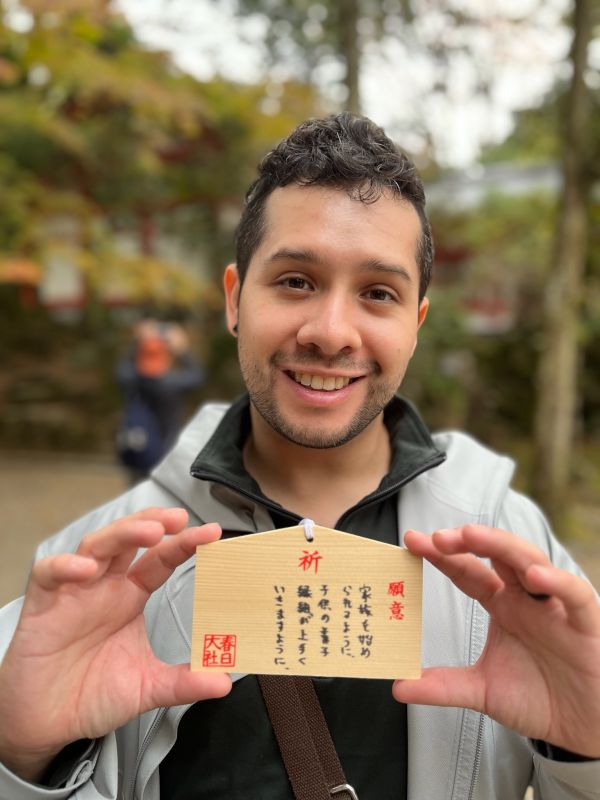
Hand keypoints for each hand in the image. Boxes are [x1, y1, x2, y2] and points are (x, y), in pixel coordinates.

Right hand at [0, 508, 231, 781]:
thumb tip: (224, 683)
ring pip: (96, 546)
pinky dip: (66, 565)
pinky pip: (49, 573)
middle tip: (179, 519)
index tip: (212, 533)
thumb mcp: (146, 687)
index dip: (184, 543)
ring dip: (122, 534)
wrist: (46, 724)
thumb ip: (184, 682)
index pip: (161, 559)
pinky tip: (87, 569)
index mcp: (130, 596)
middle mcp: (105, 586)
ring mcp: (74, 591)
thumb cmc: (92, 694)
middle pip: (129, 538)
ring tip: (149, 532)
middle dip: (153, 523)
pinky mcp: (42, 605)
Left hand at [393, 524, 599, 757]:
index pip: (467, 571)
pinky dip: (558, 581)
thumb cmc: (539, 699)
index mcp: (502, 606)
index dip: (441, 555)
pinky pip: (575, 595)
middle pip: (497, 554)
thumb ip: (443, 686)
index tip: (411, 541)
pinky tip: (535, 576)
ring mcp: (555, 607)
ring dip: (502, 545)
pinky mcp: (585, 624)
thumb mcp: (482, 691)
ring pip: (531, 561)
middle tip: (436, 537)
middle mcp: (526, 598)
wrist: (583, 730)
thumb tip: (398, 686)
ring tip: (472, 536)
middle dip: (468, 540)